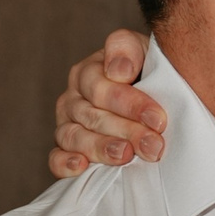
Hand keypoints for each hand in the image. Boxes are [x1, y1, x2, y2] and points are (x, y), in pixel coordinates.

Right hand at [50, 30, 165, 175]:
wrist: (154, 99)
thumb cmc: (148, 74)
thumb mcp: (143, 51)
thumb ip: (127, 49)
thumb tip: (118, 71)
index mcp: (87, 73)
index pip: (101, 88)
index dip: (130, 104)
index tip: (158, 119)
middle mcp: (73, 99)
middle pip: (92, 116)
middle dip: (126, 132)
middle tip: (153, 145)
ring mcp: (67, 126)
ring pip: (74, 138)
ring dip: (101, 149)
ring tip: (125, 156)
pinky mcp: (65, 151)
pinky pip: (56, 159)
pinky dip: (65, 164)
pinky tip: (82, 167)